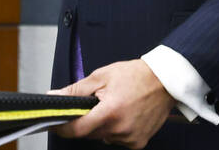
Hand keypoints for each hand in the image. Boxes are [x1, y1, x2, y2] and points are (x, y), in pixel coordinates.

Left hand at [51, 59, 173, 147]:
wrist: (164, 81)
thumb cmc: (134, 75)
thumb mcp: (101, 77)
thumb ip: (76, 90)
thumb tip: (54, 96)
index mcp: (109, 113)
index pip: (78, 130)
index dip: (63, 128)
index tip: (54, 124)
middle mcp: (120, 129)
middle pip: (90, 134)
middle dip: (85, 121)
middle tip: (93, 104)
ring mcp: (131, 138)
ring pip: (103, 137)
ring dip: (102, 126)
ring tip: (113, 106)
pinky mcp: (139, 143)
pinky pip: (118, 140)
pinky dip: (115, 130)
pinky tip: (123, 115)